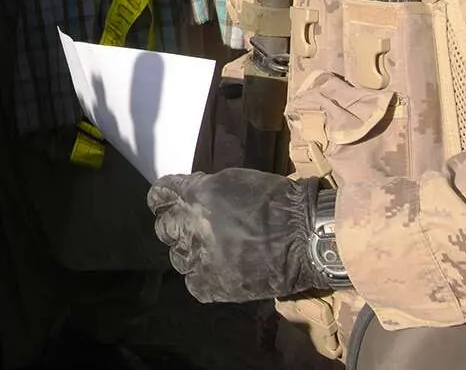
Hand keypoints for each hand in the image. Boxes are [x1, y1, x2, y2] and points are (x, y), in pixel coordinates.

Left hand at [148, 169, 335, 302]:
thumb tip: (190, 194)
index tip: (165, 203)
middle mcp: (192, 226)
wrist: (306, 236)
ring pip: (178, 258)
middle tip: (192, 230)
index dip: (162, 200)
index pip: (160, 195)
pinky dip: (202, 278)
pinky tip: (215, 272)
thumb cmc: (276, 200)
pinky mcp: (215, 285)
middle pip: (165, 229)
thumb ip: (205, 188)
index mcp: (195, 195)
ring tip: (209, 252)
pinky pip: (193, 284)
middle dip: (175, 227)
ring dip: (190, 253)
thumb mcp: (234, 180)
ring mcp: (202, 258)